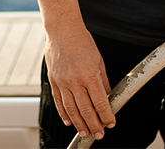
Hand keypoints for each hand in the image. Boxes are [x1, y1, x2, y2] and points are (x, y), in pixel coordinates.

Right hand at [45, 24, 115, 140]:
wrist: (63, 31)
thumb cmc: (83, 42)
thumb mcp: (99, 60)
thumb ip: (103, 80)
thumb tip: (108, 96)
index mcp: (90, 74)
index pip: (100, 101)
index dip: (106, 115)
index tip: (110, 123)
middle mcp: (75, 81)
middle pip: (86, 109)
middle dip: (94, 124)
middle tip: (99, 134)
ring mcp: (63, 82)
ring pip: (71, 110)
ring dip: (79, 124)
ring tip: (85, 133)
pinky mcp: (54, 82)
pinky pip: (59, 102)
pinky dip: (64, 114)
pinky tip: (69, 122)